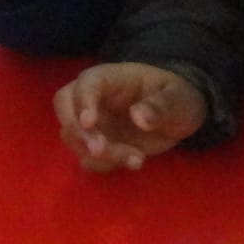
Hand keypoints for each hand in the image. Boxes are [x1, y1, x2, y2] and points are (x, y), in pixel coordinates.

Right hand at [53, 62, 206, 171]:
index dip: (83, 101)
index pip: (87, 83)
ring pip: (73, 136)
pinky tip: (134, 162)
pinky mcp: (98, 144)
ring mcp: (94, 122)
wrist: (179, 115)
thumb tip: (139, 117)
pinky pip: (87, 157)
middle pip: (63, 105)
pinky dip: (105, 165)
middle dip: (77, 131)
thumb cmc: (177, 97)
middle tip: (100, 150)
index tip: (89, 123)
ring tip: (137, 158)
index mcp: (112, 78)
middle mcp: (95, 97)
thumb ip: (161, 106)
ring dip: (99, 154)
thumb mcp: (178, 98)